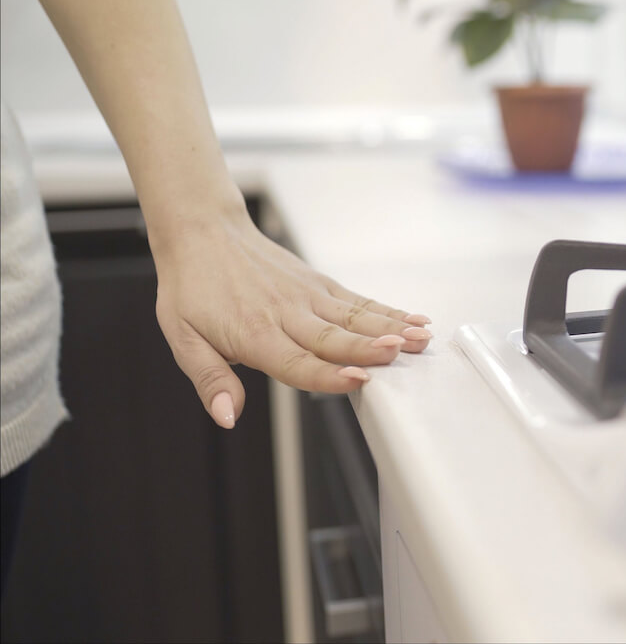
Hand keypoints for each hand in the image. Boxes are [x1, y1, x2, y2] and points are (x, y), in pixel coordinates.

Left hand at [152, 211, 430, 428]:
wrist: (203, 231)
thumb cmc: (192, 288)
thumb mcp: (183, 340)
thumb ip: (210, 380)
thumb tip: (228, 417)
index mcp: (254, 335)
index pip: (297, 361)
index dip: (328, 374)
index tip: (359, 379)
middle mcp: (287, 314)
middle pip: (335, 337)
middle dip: (370, 347)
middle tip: (402, 353)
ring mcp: (307, 296)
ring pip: (355, 316)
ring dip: (390, 328)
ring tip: (420, 338)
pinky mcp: (319, 283)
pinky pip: (357, 300)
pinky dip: (387, 310)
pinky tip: (413, 319)